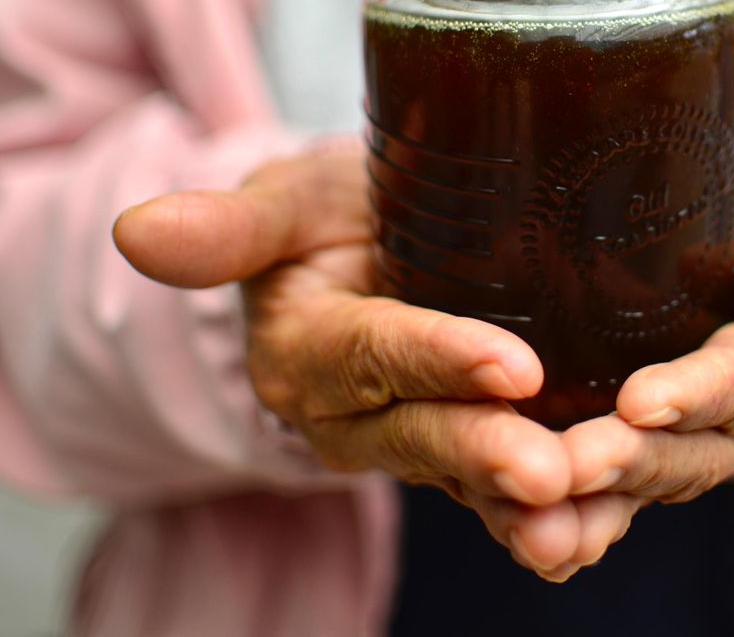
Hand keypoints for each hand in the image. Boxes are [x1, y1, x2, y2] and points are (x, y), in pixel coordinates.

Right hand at [112, 148, 594, 576]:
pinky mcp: (463, 447)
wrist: (364, 247)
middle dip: (485, 454)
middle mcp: (353, 414)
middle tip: (549, 473)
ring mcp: (411, 439)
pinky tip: (599, 531)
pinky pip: (497, 490)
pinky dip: (550, 513)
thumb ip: (227, 226)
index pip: (372, 353)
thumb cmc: (328, 211)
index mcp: (305, 349)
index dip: (437, 359)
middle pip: (422, 432)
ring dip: (525, 507)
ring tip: (582, 525)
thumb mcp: (284, 201)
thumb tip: (135, 229)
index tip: (513, 366)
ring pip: (467, 476)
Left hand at [555, 160, 733, 574]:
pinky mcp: (666, 449)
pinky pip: (631, 492)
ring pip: (659, 479)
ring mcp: (711, 442)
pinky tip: (534, 540)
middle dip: (632, 462)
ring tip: (542, 516)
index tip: (639, 403)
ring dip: (602, 499)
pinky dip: (589, 518)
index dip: (694, 395)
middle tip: (569, 466)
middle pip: (696, 451)